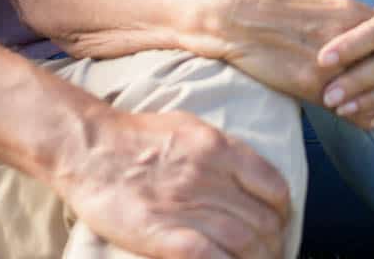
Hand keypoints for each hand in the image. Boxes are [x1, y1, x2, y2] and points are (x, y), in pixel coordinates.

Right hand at [55, 107, 291, 258]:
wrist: (90, 148)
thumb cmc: (137, 136)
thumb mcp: (190, 127)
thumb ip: (223, 151)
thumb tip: (249, 174)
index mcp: (221, 148)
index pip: (274, 187)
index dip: (283, 213)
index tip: (278, 225)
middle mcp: (212, 176)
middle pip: (264, 221)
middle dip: (274, 245)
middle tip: (271, 255)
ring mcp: (189, 206)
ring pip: (245, 243)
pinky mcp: (165, 234)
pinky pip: (212, 258)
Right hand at [213, 0, 373, 117]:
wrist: (235, 15)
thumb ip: (342, 11)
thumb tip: (357, 18)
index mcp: (350, 12)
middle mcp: (346, 41)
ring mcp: (328, 66)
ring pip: (370, 89)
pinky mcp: (308, 87)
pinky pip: (344, 106)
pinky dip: (360, 115)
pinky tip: (372, 121)